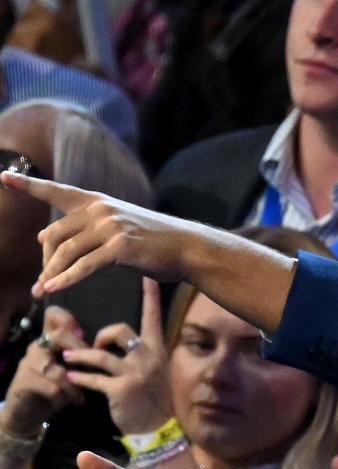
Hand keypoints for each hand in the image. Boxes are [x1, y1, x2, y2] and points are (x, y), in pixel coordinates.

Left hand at [0, 172, 202, 295]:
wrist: (188, 248)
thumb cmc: (154, 242)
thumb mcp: (117, 227)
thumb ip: (84, 230)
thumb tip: (44, 240)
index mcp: (97, 201)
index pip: (57, 191)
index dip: (29, 185)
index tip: (3, 177)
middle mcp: (100, 209)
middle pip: (55, 234)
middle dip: (45, 260)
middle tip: (42, 281)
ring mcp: (110, 226)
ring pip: (66, 251)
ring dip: (50, 274)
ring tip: (40, 291)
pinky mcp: (120, 247)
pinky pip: (84, 265)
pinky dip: (66, 279)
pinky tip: (53, 289)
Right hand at [0, 306, 87, 437]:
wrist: (28, 413)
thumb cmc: (55, 389)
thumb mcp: (72, 369)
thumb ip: (83, 357)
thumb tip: (107, 349)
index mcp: (49, 340)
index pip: (53, 315)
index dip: (69, 319)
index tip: (85, 335)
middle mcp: (37, 347)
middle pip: (58, 336)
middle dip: (81, 351)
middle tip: (92, 366)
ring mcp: (28, 364)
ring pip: (57, 368)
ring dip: (75, 383)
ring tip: (84, 393)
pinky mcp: (23, 382)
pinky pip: (51, 386)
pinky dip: (68, 394)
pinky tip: (77, 401)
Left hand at [60, 279, 172, 433]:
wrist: (160, 429)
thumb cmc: (156, 399)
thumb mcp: (157, 373)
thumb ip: (144, 356)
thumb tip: (124, 345)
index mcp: (157, 351)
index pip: (153, 318)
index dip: (151, 297)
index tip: (148, 277)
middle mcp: (147, 358)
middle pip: (120, 331)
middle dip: (102, 336)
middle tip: (94, 346)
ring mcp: (135, 373)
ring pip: (100, 355)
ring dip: (80, 356)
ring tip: (68, 358)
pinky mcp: (120, 390)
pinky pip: (94, 378)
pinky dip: (80, 377)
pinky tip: (72, 378)